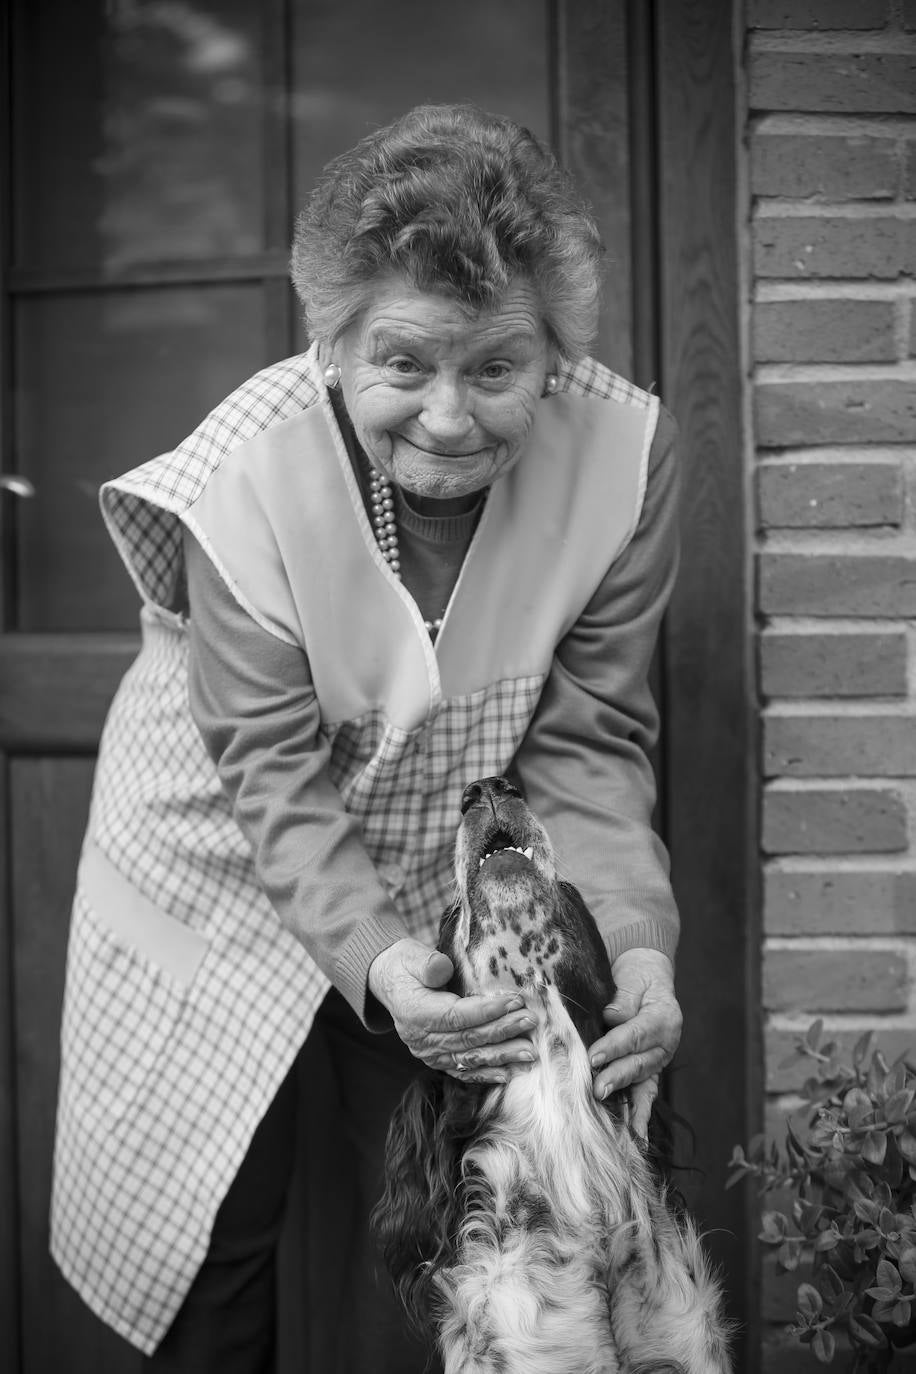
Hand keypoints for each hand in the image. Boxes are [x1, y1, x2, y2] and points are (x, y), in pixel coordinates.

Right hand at [367, 937, 536, 1082]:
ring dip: (502, 1056)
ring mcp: (428, 1053)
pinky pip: (464, 1070)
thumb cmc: (406, 966)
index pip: (457, 1016)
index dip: (487, 1011)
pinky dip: (487, 1072)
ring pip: (470, 1058)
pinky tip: (509, 1072)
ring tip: (529, 1051)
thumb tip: (442, 968)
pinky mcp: (437, 1060)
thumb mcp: (411, 956)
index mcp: (415, 1013)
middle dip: (503, 1031)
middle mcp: (421, 1039)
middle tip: (530, 1022)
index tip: (514, 1002)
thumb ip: (427, 963)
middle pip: (468, 1038)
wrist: (390, 983)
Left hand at [588, 947, 681, 1137]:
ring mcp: (659, 1059)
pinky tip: (636, 1136)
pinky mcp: (650, 1071)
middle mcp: (667, 1042)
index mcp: (664, 1016)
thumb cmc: (635, 978)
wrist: (647, 977)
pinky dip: (641, 1115)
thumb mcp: (631, 979)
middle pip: (639, 1061)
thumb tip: (612, 1016)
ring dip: (623, 1096)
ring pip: (641, 1080)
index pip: (637, 1034)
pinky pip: (647, 1094)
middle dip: (616, 1076)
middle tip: (596, 1088)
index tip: (594, 1057)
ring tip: (605, 1107)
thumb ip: (623, 999)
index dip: (615, 1046)